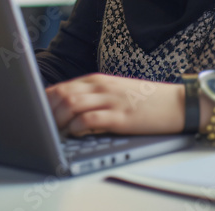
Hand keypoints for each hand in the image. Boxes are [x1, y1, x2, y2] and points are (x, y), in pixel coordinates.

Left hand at [45, 73, 184, 136]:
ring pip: (72, 105)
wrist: (178, 102)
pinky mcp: (121, 117)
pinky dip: (76, 127)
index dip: (45, 102)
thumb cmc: (145, 100)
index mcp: (98, 80)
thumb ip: (93, 97)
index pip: (62, 87)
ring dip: (59, 120)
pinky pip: (90, 119)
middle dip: (47, 112)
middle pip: (62, 94)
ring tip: (56, 132)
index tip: (36, 115)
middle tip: (43, 127)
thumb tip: (66, 111)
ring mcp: (112, 101)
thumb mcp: (115, 92)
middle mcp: (102, 87)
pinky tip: (74, 133)